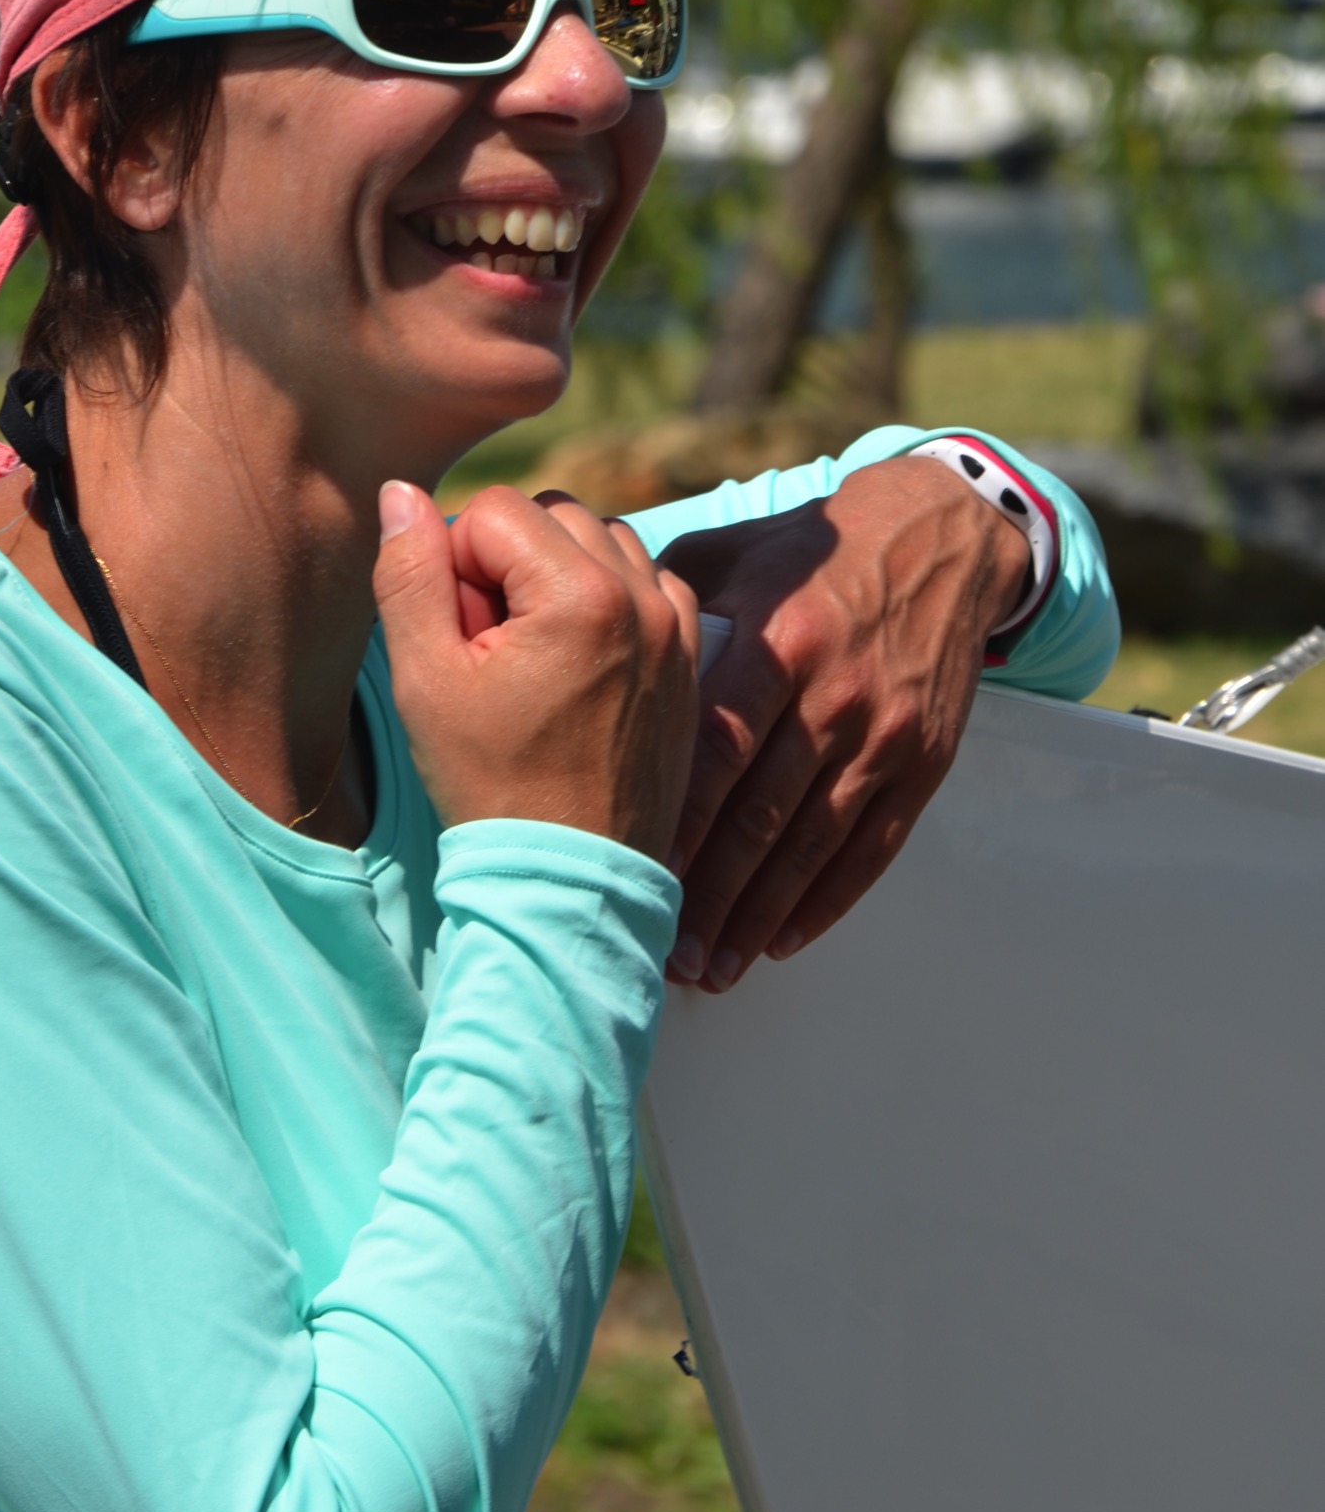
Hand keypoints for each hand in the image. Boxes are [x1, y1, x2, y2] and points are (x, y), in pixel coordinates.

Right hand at [373, 480, 698, 863]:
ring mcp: (677, 626)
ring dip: (559, 575)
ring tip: (535, 657)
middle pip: (551, 514)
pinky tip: (579, 661)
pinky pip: (646, 583)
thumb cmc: (490, 786)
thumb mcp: (425, 681)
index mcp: (578, 594)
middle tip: (492, 650)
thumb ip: (408, 575)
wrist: (569, 878)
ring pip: (602, 540)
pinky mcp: (690, 656)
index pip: (493, 509)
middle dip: (508, 564)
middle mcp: (642, 595)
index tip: (461, 641)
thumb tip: (401, 493)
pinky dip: (608, 601)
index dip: (456, 567)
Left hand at [659, 455, 1030, 990]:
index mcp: (777, 643)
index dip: (676, 820)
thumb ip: (658, 610)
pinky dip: (826, 903)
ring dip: (759, 915)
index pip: (716, 748)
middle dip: (710, 893)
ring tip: (713, 970)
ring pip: (813, 846)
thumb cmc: (807, 554)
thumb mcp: (730, 556)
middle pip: (761, 815)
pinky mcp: (924, 763)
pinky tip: (781, 944)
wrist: (939, 541)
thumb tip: (572, 646)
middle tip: (665, 953)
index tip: (628, 872)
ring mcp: (883, 736)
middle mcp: (833, 695)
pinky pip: (872, 849)